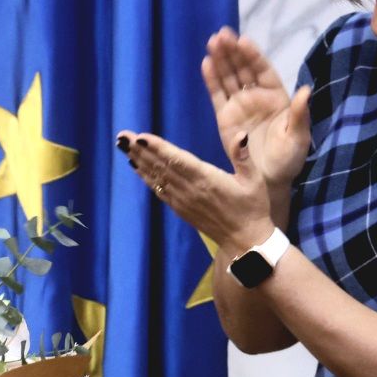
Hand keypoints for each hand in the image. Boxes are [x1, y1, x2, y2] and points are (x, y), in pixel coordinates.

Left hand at [117, 131, 273, 255]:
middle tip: (122, 136)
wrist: (245, 242)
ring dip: (139, 161)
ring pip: (157, 178)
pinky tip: (137, 167)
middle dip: (140, 150)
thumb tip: (241, 134)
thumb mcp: (254, 180)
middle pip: (161, 166)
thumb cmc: (253, 207)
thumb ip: (244, 156)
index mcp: (207, 180)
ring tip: (123, 146)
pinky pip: (159, 190)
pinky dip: (147, 178)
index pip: (177, 160)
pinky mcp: (181, 209)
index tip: (140, 137)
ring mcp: (183, 201)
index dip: (158, 148)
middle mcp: (190, 191)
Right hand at [202, 27, 311, 189]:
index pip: (263, 71)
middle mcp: (257, 97)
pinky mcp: (225, 118)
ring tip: (212, 41)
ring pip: (229, 78)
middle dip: (233, 52)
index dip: (253, 56)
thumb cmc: (287, 161)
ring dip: (221, 59)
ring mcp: (240, 106)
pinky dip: (211, 79)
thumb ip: (300, 115)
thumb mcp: (298, 139)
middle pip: (243, 69)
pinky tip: (206, 63)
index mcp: (277, 98)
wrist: (267, 183)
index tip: (243, 41)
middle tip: (221, 35)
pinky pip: (217, 95)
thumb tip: (306, 90)